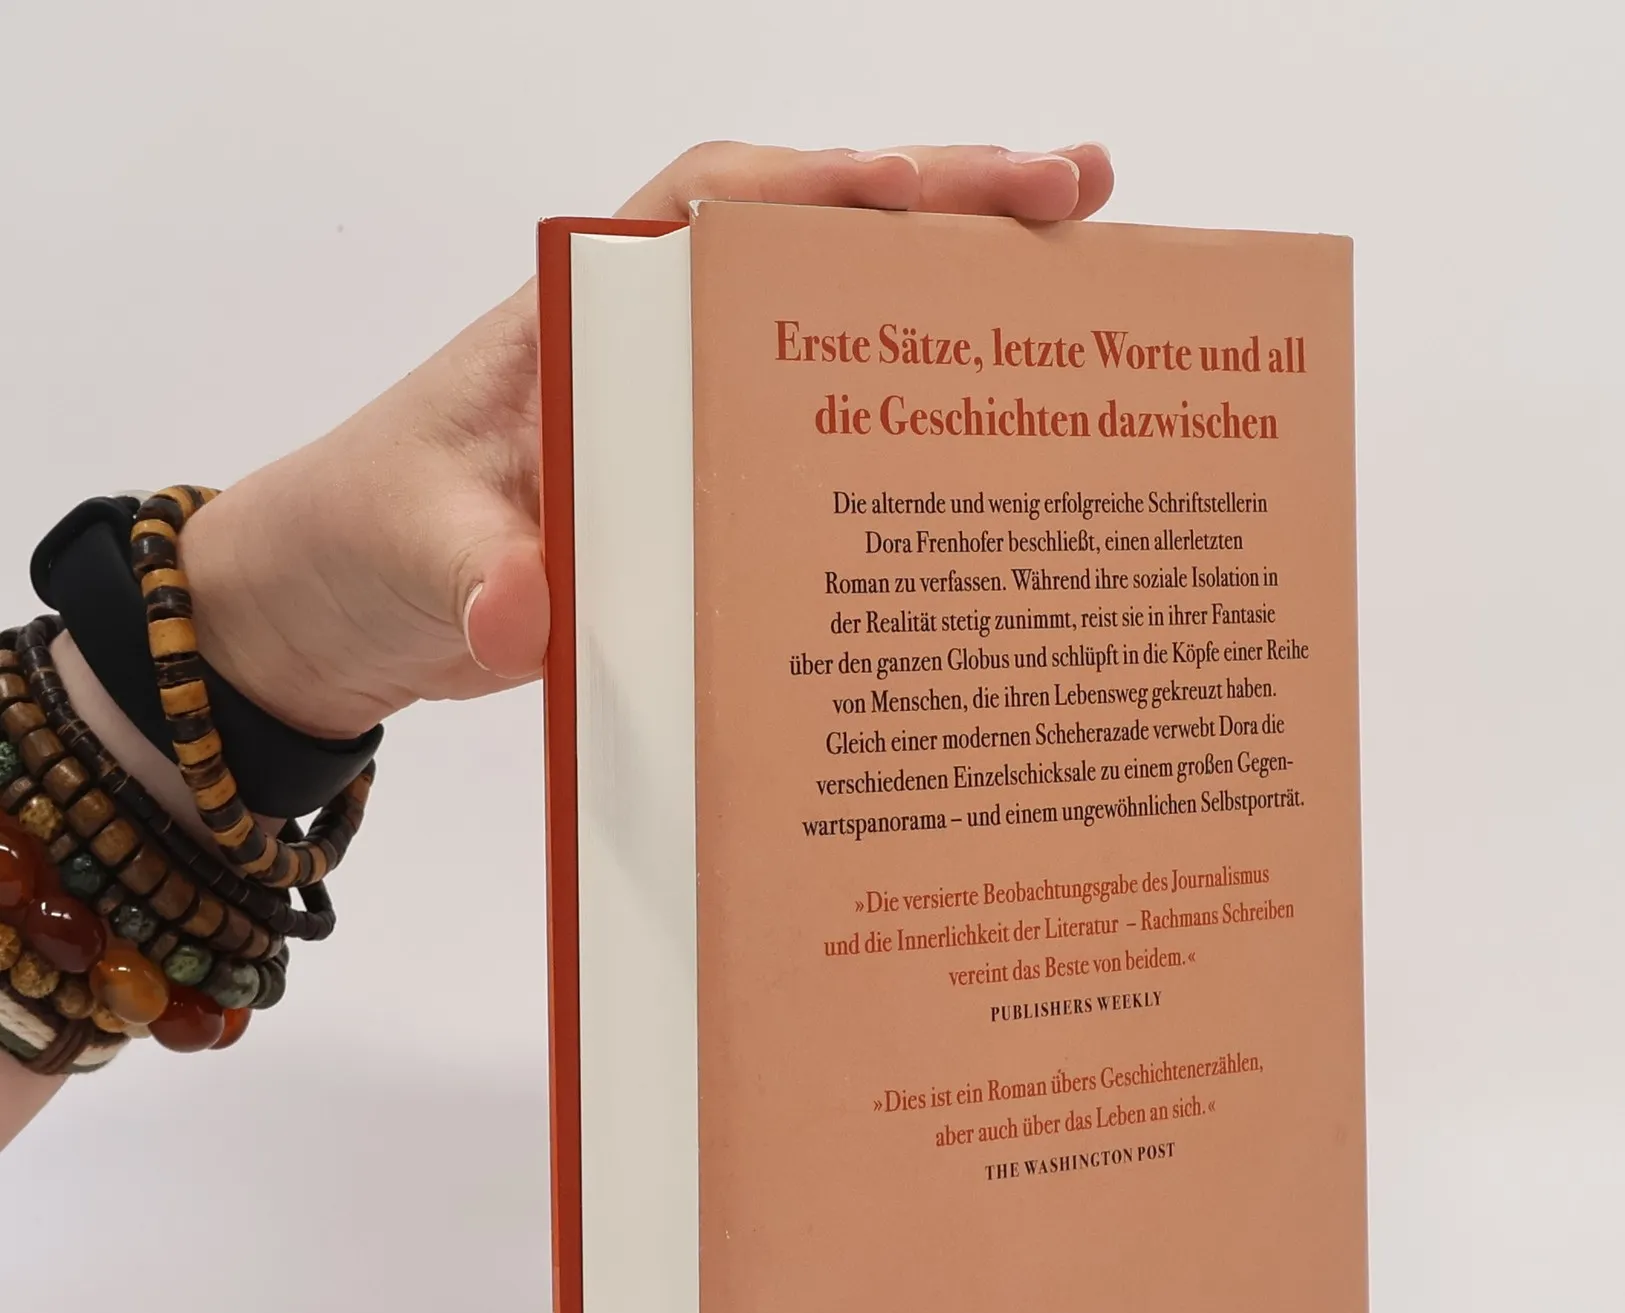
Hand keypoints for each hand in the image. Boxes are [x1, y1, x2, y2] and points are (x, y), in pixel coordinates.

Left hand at [179, 142, 1114, 739]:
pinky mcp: (711, 474)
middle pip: (813, 242)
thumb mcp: (414, 555)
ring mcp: (691, 402)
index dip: (816, 192)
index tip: (914, 188)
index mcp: (581, 315)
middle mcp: (654, 335)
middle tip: (1077, 190)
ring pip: (840, 320)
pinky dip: (917, 408)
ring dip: (955, 288)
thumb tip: (527, 611)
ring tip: (1084, 259)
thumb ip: (474, 576)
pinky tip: (1007, 423)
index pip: (708, 210)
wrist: (339, 604)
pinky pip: (828, 424)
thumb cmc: (365, 541)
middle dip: (945, 208)